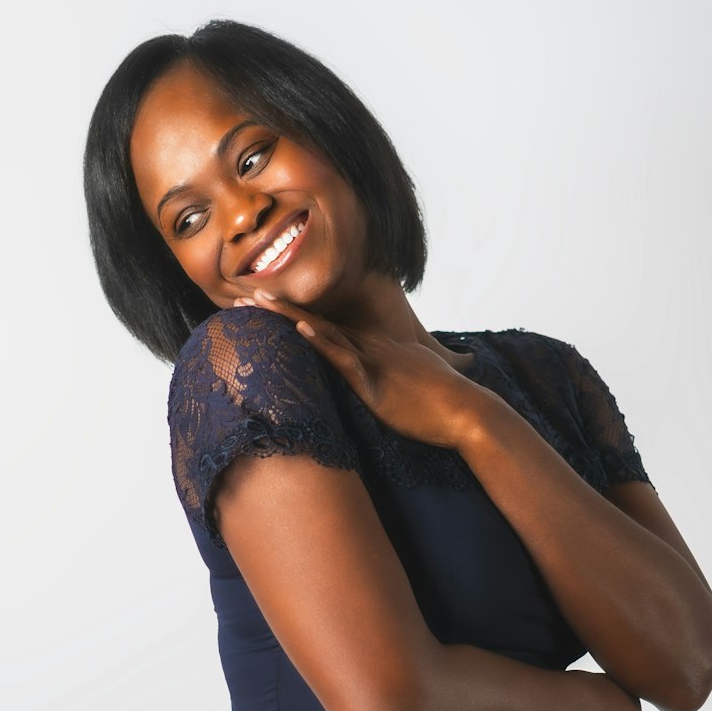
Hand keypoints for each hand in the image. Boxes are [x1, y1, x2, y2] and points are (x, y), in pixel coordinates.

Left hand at [231, 286, 482, 449]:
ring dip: (286, 317)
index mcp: (375, 351)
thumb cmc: (443, 406)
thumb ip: (392, 384)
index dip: (295, 317)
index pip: (328, 330)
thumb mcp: (412, 388)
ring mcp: (372, 363)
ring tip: (255, 304)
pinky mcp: (375, 384)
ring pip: (322, 334)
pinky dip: (321, 342)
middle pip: (316, 324)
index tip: (267, 308)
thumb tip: (383, 392)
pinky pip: (344, 360)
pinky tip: (299, 328)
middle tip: (244, 297)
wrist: (467, 413)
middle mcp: (370, 350)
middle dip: (278, 310)